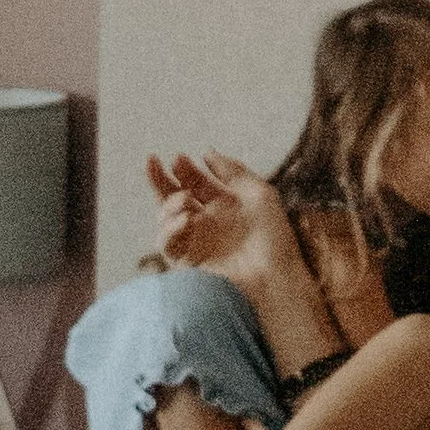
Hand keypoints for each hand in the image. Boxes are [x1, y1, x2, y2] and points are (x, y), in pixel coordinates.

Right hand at [146, 150, 293, 272]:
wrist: (276, 277)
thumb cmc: (274, 238)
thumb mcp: (259, 194)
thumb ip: (233, 171)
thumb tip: (206, 152)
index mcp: (222, 204)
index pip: (193, 181)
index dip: (184, 168)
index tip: (178, 157)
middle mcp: (206, 221)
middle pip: (172, 197)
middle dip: (159, 179)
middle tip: (153, 162)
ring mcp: (195, 241)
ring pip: (166, 218)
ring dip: (170, 204)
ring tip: (186, 201)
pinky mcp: (188, 262)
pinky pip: (167, 244)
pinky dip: (171, 229)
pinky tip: (186, 219)